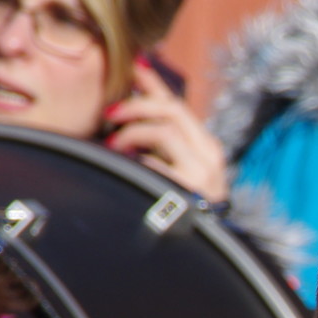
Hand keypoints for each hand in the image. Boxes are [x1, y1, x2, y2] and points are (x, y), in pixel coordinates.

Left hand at [103, 61, 228, 201]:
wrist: (203, 252)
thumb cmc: (181, 213)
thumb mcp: (172, 172)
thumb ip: (157, 148)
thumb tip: (122, 118)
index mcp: (204, 147)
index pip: (176, 104)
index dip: (151, 82)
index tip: (130, 65)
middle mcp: (209, 153)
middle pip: (172, 108)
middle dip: (135, 103)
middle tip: (108, 113)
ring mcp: (204, 170)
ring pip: (165, 128)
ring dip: (132, 130)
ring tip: (114, 145)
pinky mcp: (192, 187)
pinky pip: (156, 160)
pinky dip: (136, 157)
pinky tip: (124, 163)